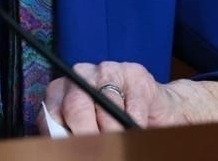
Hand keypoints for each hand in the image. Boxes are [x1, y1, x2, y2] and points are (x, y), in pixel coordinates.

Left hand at [40, 62, 217, 134]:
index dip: (57, 129)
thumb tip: (54, 145)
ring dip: (112, 127)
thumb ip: (76, 135)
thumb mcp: (97, 134)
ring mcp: (108, 71)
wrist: (167, 115)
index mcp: (63, 93)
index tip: (70, 144)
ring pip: (102, 98)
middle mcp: (81, 75)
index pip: (50, 108)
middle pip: (74, 103)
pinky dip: (137, 117)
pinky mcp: (136, 73)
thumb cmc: (123, 129)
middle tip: (99, 146)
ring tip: (126, 134)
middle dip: (86, 134)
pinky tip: (142, 123)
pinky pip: (133, 98)